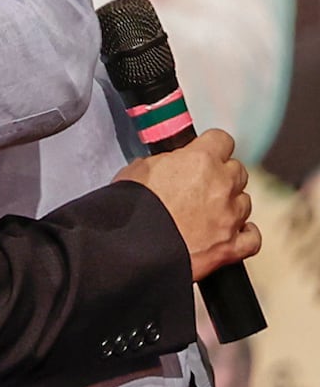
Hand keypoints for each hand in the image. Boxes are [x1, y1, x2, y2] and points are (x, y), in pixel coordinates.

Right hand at [114, 129, 260, 280]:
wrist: (134, 247)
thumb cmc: (133, 206)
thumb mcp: (139, 167)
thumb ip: (165, 161)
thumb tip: (170, 164)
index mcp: (201, 160)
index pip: (222, 139)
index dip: (211, 145)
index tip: (204, 150)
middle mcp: (222, 186)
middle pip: (237, 170)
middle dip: (222, 174)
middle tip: (202, 182)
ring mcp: (230, 217)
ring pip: (245, 202)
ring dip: (230, 203)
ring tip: (208, 210)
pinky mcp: (231, 247)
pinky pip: (252, 237)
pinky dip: (245, 233)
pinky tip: (234, 231)